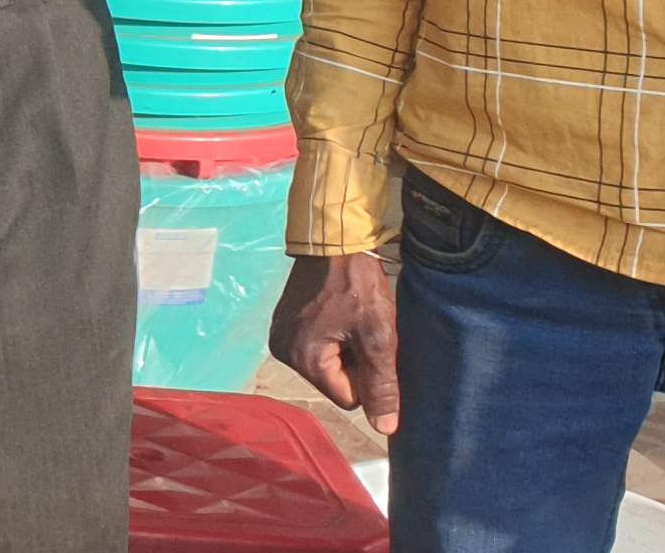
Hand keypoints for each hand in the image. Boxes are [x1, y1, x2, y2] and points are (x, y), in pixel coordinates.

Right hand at [267, 253, 401, 434]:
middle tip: (365, 329)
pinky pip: (317, 345)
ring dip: (346, 348)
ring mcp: (280, 334)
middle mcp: (283, 352)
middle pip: (335, 381)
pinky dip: (333, 335)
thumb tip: (384, 428)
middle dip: (355, 362)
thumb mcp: (379, 336)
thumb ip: (382, 385)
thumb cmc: (358, 286)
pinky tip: (340, 312)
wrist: (335, 237)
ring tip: (354, 318)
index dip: (369, 377)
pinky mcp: (284, 320)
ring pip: (327, 363)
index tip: (374, 344)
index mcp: (303, 360)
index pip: (348, 398)